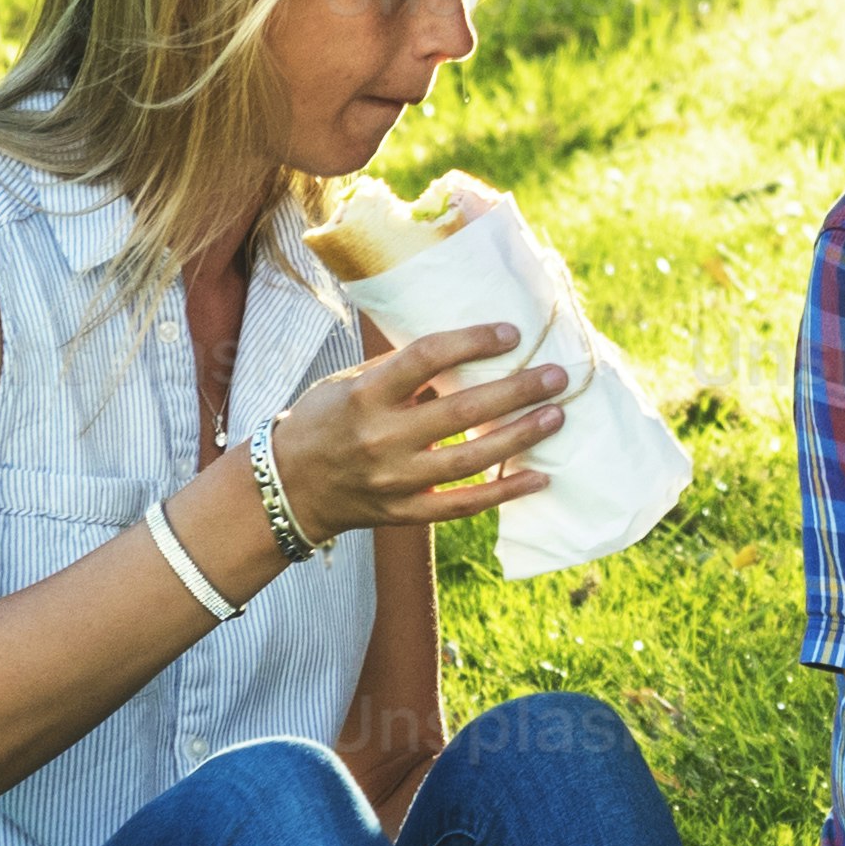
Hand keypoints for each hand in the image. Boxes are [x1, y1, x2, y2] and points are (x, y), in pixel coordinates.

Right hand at [272, 320, 564, 538]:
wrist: (287, 486)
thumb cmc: (324, 421)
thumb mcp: (347, 384)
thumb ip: (399, 370)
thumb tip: (464, 346)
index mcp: (364, 396)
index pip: (425, 358)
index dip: (472, 342)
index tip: (511, 333)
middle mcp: (380, 438)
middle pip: (461, 411)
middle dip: (516, 390)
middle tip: (557, 376)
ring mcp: (394, 479)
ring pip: (471, 459)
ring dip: (521, 437)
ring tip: (556, 415)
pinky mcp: (405, 511)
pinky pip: (464, 504)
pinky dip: (504, 492)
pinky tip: (540, 476)